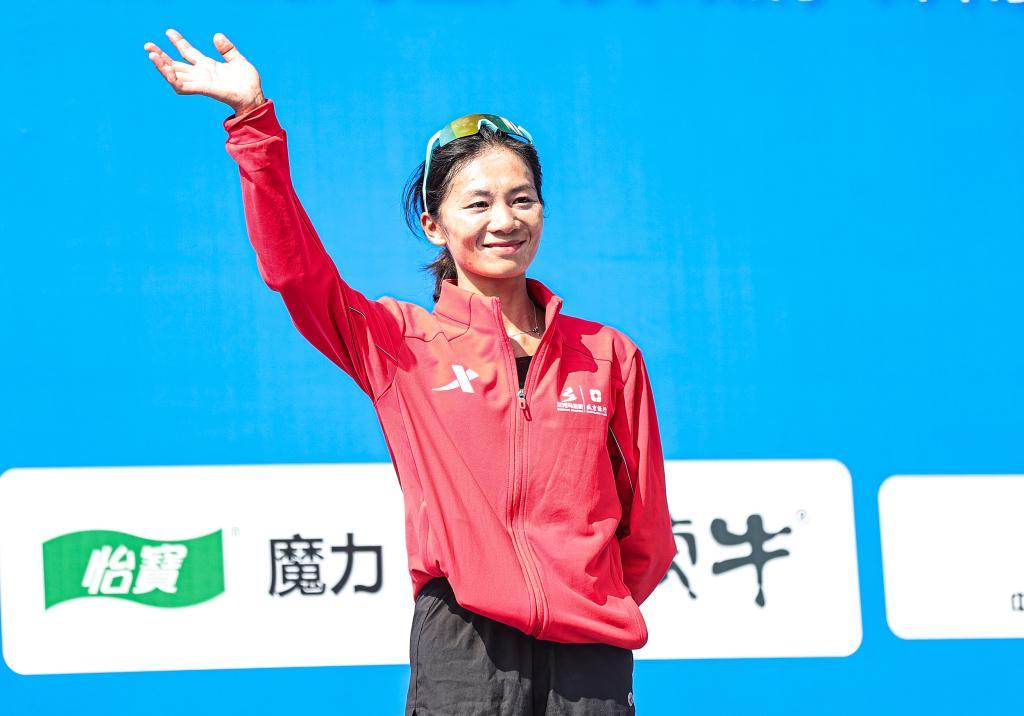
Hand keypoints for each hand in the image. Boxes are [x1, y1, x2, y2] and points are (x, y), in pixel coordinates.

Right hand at [144, 28, 264, 113]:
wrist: (254, 97)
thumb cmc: (248, 82)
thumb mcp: (237, 60)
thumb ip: (227, 49)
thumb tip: (216, 35)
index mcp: (207, 65)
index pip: (187, 52)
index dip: (178, 42)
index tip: (168, 31)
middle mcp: (201, 74)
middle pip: (175, 64)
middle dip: (161, 56)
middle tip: (147, 46)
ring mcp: (201, 82)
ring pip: (175, 75)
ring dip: (162, 66)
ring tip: (152, 56)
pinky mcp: (203, 89)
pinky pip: (183, 86)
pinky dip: (173, 78)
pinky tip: (166, 69)